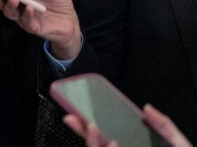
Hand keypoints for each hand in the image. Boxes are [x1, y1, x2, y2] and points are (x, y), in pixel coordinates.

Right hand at [0, 0, 81, 58]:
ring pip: (10, 13)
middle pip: (1, 2)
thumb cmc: (58, 0)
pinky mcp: (33, 27)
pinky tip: (30, 8)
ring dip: (10, 5)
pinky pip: (27, 22)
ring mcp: (23, 18)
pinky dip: (27, 14)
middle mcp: (18, 6)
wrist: (70, 20)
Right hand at [63, 104, 191, 146]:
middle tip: (74, 118)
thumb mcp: (178, 145)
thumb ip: (164, 125)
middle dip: (84, 132)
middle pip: (98, 146)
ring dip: (94, 143)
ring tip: (92, 128)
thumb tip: (146, 108)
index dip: (92, 126)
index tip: (80, 113)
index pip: (107, 138)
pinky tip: (111, 144)